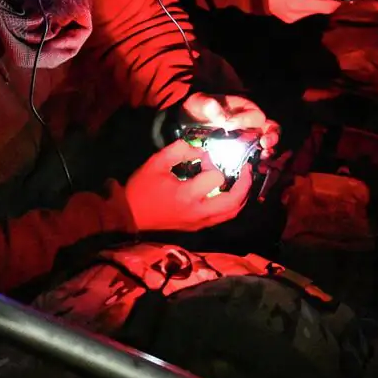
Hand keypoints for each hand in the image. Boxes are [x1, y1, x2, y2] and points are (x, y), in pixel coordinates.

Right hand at [113, 139, 249, 232]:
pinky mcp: (199, 227)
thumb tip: (200, 150)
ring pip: (232, 212)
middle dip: (245, 183)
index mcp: (188, 195)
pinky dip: (232, 204)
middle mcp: (199, 212)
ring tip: (243, 179)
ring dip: (241, 195)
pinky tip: (230, 192)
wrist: (129, 216)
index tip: (201, 158)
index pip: (216, 177)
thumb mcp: (156, 162)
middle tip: (247, 168)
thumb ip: (180, 150)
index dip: (212, 163)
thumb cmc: (142, 188)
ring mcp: (200, 223)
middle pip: (234, 201)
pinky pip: (223, 217)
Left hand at [181, 92, 280, 155]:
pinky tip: (254, 167)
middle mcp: (250, 124)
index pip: (254, 114)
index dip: (245, 120)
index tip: (228, 126)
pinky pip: (255, 157)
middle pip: (270, 128)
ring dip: (268, 151)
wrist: (187, 125)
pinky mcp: (241, 153)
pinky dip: (258, 162)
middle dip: (271, 136)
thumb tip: (216, 110)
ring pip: (266, 144)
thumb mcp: (198, 102)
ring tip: (263, 156)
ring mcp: (247, 139)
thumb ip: (207, 104)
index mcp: (244, 109)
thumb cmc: (197, 110)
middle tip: (264, 143)